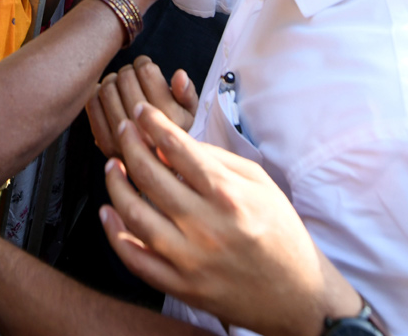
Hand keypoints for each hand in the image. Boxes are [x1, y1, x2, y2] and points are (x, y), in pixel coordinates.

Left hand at [86, 57, 197, 155]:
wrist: (156, 165)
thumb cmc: (170, 130)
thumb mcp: (188, 112)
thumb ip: (186, 92)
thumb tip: (180, 74)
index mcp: (171, 118)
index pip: (146, 72)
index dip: (144, 63)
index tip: (144, 66)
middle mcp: (147, 130)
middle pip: (125, 78)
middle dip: (128, 70)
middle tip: (132, 75)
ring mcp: (124, 138)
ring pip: (107, 88)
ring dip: (112, 80)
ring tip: (120, 85)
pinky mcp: (104, 142)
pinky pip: (93, 104)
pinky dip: (96, 93)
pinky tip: (108, 96)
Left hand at [100, 105, 363, 334]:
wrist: (299, 295)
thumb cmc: (280, 232)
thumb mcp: (260, 184)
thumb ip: (216, 160)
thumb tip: (174, 143)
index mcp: (229, 196)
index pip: (179, 149)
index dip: (153, 124)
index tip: (141, 111)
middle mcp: (208, 227)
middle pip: (151, 177)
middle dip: (130, 145)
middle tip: (124, 129)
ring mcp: (192, 260)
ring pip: (136, 217)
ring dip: (116, 186)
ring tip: (112, 166)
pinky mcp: (183, 287)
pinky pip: (137, 260)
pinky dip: (116, 236)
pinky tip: (108, 213)